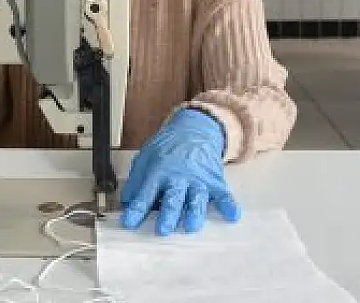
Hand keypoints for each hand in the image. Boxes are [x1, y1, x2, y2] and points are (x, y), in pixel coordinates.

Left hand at [120, 109, 240, 235]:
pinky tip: (232, 215)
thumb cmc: (167, 147)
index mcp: (158, 171)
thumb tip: (127, 203)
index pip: (145, 193)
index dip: (137, 209)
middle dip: (168, 214)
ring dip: (195, 213)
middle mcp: (179, 176)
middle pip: (173, 197)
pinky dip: (229, 205)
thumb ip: (136, 180)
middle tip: (163, 229)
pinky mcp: (214, 181)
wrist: (194, 130)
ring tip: (192, 227)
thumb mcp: (145, 157)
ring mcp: (198, 179)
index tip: (129, 223)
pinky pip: (224, 194)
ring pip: (197, 198)